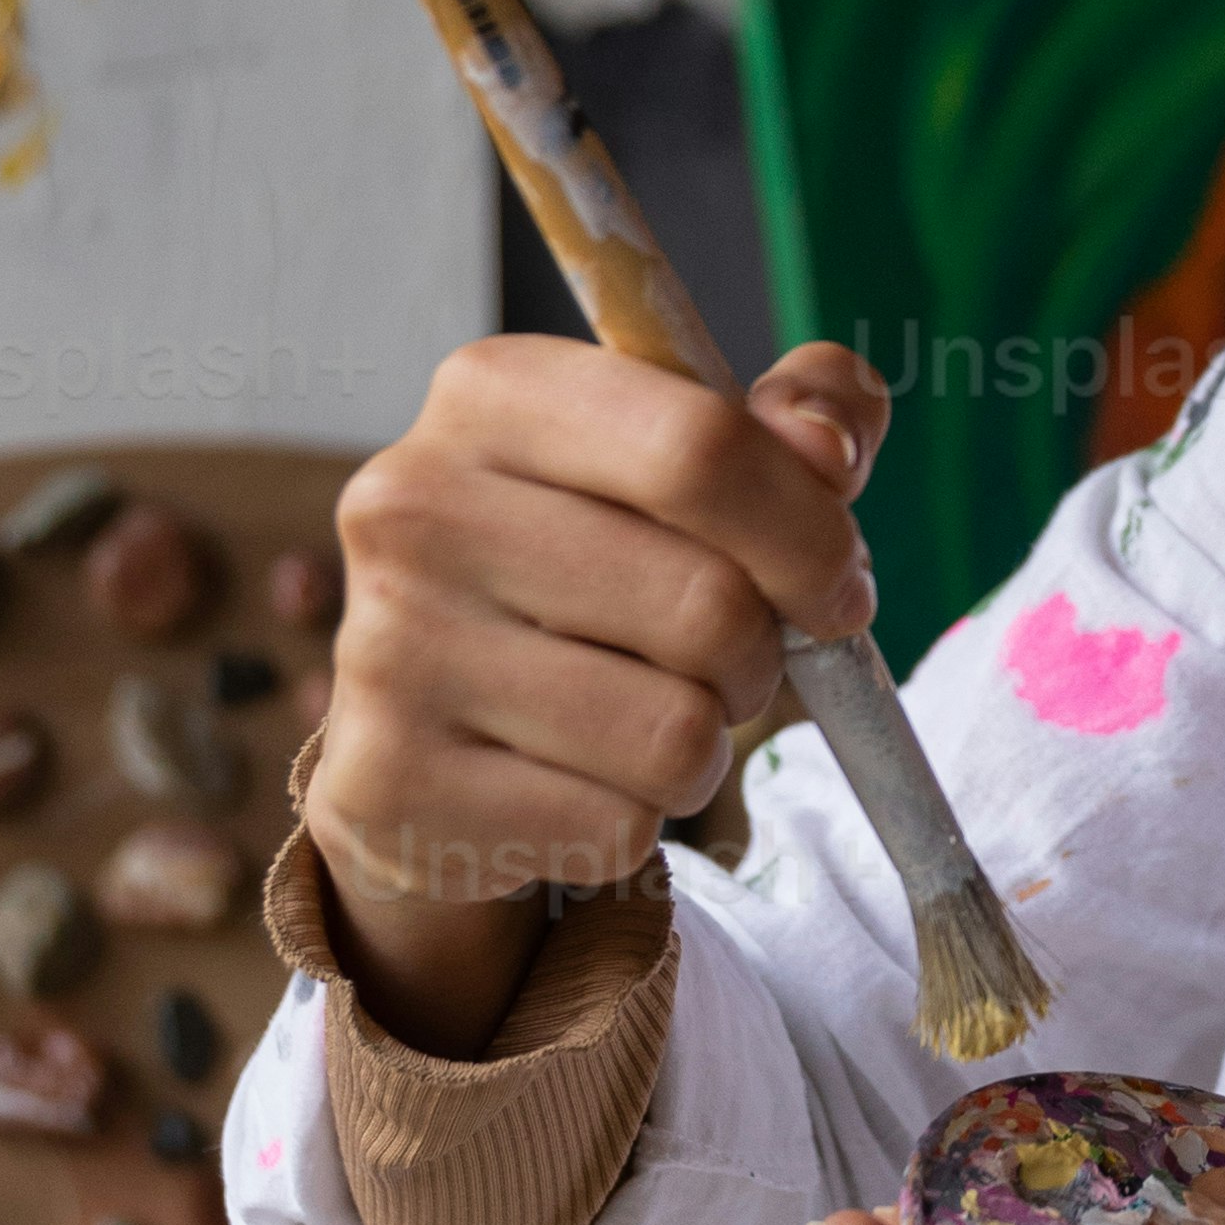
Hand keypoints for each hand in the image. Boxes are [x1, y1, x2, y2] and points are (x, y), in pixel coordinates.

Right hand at [312, 335, 889, 1049]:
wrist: (435, 731)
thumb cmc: (595, 576)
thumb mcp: (694, 468)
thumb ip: (802, 415)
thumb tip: (827, 442)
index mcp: (488, 395)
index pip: (700, 447)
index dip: (809, 533)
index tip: (839, 589)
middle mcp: (412, 507)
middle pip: (706, 605)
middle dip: (761, 658)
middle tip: (729, 666)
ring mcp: (385, 648)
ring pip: (674, 734)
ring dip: (703, 750)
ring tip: (648, 721)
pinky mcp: (389, 785)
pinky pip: (616, 828)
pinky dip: (635, 821)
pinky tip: (576, 782)